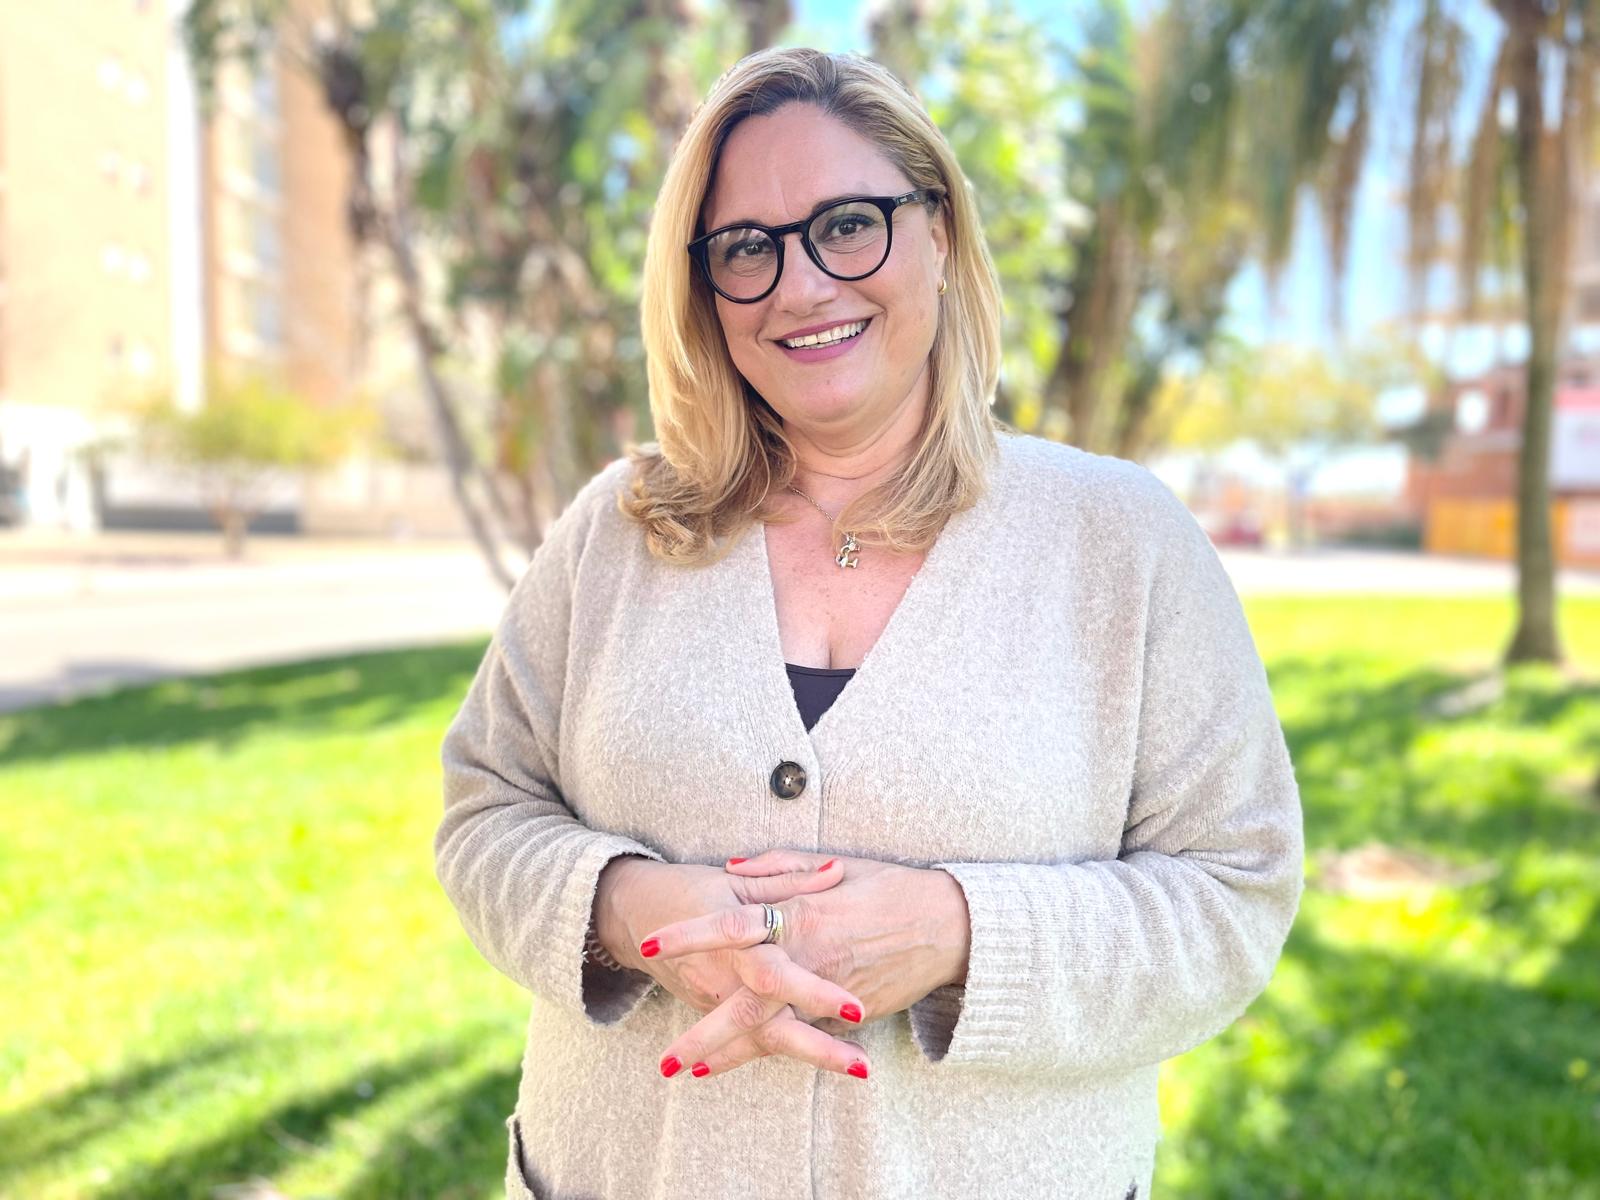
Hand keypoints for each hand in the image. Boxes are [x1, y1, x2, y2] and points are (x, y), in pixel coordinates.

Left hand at [638, 851, 970, 1080]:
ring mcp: (827, 989)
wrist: (945, 924)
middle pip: (744, 1000)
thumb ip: (778, 866)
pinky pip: (801, 1035)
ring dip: (727, 1052)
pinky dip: (768, 1052)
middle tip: (664, 1057)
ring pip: (770, 1029)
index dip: (688, 935)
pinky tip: (736, 1063)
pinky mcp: (846, 1011)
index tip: (650, 943)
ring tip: (686, 1071)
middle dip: (702, 1031)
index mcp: (798, 912)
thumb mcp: (832, 863)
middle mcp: (807, 956)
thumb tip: (730, 868)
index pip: (730, 925)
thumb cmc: (889, 885)